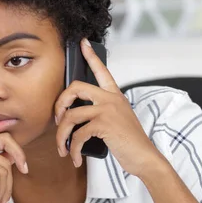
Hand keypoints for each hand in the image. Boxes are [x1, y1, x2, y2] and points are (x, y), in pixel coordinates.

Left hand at [55, 39, 162, 176]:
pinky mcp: (104, 125)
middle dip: (59, 104)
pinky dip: (73, 150)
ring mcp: (107, 110)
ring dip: (61, 136)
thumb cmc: (129, 142)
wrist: (144, 157)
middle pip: (75, 88)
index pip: (102, 71)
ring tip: (63, 149)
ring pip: (71, 116)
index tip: (82, 43)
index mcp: (114, 96)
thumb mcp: (118, 121)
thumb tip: (77, 117)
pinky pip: (78, 135)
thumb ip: (102, 113)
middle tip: (57, 120)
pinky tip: (75, 159)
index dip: (91, 56)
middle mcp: (110, 99)